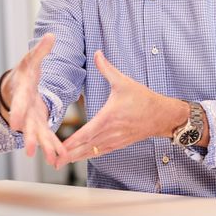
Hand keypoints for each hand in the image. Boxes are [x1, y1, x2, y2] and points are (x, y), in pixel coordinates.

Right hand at [2, 33, 65, 166]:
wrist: (19, 84)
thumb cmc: (25, 71)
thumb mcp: (31, 59)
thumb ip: (41, 50)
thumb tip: (51, 35)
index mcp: (23, 92)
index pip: (20, 103)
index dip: (19, 113)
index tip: (16, 124)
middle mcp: (25, 109)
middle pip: (27, 125)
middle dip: (29, 137)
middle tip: (31, 150)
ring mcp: (31, 118)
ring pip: (38, 134)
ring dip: (45, 147)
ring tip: (53, 160)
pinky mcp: (39, 123)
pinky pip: (46, 136)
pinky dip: (52, 146)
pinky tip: (60, 158)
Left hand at [55, 50, 186, 167]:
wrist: (162, 115)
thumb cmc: (143, 98)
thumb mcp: (123, 81)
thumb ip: (107, 68)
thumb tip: (97, 53)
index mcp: (109, 117)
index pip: (87, 132)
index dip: (72, 141)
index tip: (60, 147)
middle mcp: (111, 132)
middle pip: (86, 146)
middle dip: (69, 154)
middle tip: (54, 161)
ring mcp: (115, 140)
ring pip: (93, 151)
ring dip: (77, 157)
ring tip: (61, 162)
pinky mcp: (120, 143)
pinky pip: (102, 152)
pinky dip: (89, 155)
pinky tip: (80, 157)